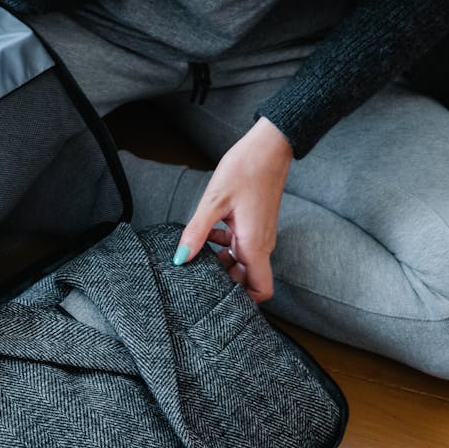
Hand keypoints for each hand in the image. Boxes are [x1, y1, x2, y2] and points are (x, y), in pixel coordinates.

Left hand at [175, 117, 292, 301]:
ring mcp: (260, 235)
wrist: (268, 147)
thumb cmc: (245, 170)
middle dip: (224, 280)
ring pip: (242, 262)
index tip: (217, 295)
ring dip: (221, 261)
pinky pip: (241, 246)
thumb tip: (180, 258)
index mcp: (255, 245)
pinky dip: (224, 246)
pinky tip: (207, 233)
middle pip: (246, 279)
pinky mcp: (255, 225)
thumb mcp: (213, 202)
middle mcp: (261, 244)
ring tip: (198, 250)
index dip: (243, 300)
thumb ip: (197, 233)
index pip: (261, 290)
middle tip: (198, 271)